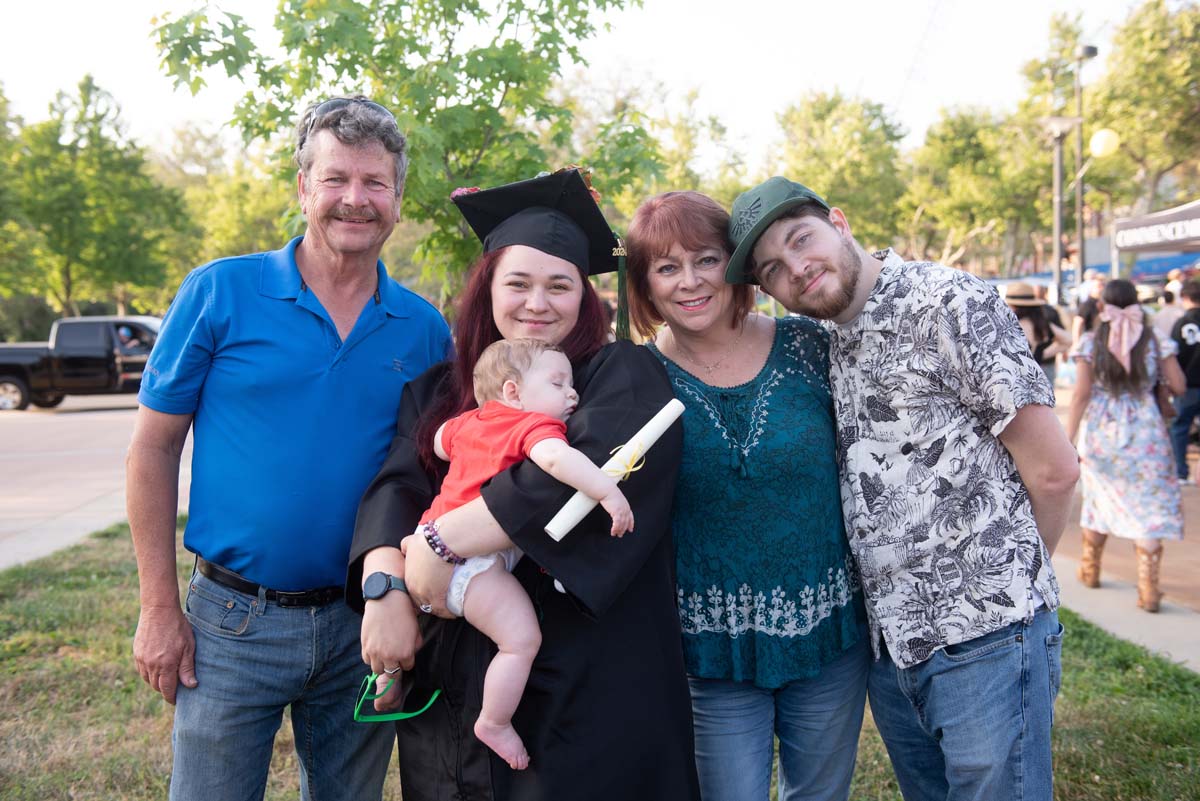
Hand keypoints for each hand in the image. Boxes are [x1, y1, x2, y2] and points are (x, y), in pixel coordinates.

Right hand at [133, 604, 196, 704]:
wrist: (158, 610)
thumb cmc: (177, 627)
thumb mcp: (188, 646)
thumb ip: (187, 667)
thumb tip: (191, 686)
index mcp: (166, 664)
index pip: (167, 689)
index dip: (171, 698)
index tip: (176, 701)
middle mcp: (151, 665)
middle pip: (156, 686)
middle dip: (165, 690)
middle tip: (174, 689)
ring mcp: (142, 659)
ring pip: (148, 679)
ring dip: (156, 682)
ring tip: (167, 678)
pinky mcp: (137, 653)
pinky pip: (142, 670)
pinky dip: (149, 673)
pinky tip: (157, 668)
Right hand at [360, 592, 421, 709]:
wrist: (386, 599)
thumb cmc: (403, 613)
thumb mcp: (416, 630)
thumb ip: (415, 646)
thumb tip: (409, 655)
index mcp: (406, 653)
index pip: (407, 667)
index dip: (406, 661)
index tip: (404, 654)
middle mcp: (391, 656)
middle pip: (392, 673)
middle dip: (395, 666)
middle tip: (394, 657)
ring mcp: (376, 652)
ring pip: (378, 670)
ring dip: (382, 664)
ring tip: (384, 654)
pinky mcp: (365, 646)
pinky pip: (367, 660)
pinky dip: (371, 657)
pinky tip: (375, 649)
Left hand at [403, 531, 455, 617]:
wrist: (442, 545)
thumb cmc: (427, 542)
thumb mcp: (410, 542)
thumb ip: (405, 546)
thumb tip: (404, 549)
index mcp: (408, 580)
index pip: (412, 593)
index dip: (421, 593)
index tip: (429, 592)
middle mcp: (415, 590)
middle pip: (421, 603)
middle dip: (429, 603)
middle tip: (439, 601)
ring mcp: (427, 596)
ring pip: (432, 609)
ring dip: (439, 609)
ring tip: (448, 608)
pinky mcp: (439, 599)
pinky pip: (443, 611)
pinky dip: (449, 612)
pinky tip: (454, 612)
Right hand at [599, 487, 633, 536]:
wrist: (607, 490)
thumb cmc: (609, 492)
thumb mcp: (616, 499)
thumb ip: (618, 504)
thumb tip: (615, 507)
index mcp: (626, 506)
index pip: (630, 517)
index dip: (631, 524)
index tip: (630, 529)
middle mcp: (625, 509)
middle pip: (626, 522)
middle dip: (623, 529)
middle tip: (620, 534)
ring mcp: (622, 511)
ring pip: (622, 524)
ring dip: (618, 530)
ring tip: (615, 534)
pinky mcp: (617, 512)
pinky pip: (617, 523)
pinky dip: (615, 529)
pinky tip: (613, 532)